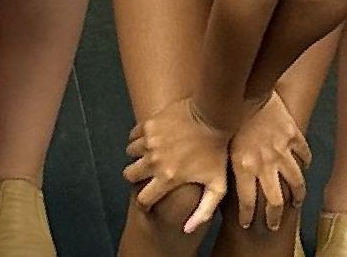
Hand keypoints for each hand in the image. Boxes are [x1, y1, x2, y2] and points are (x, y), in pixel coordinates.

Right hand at [123, 96, 230, 233]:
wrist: (211, 116)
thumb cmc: (216, 153)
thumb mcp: (217, 187)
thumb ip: (203, 211)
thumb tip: (187, 229)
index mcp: (167, 178)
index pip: (143, 198)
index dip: (145, 202)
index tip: (149, 200)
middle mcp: (153, 160)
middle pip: (129, 175)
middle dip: (136, 178)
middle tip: (147, 175)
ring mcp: (148, 140)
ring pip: (130, 154)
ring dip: (137, 157)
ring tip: (149, 156)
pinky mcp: (148, 124)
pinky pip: (133, 136)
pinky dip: (138, 140)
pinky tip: (149, 141)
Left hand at [229, 92, 310, 230]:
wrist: (241, 86)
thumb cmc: (225, 112)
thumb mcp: (221, 142)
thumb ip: (226, 164)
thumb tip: (220, 182)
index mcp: (244, 166)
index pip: (247, 202)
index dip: (248, 216)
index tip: (247, 223)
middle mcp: (265, 163)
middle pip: (275, 201)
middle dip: (273, 217)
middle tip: (273, 224)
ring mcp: (282, 150)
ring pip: (296, 182)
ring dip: (297, 195)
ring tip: (295, 201)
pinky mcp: (292, 134)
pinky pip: (304, 153)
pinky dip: (306, 161)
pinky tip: (305, 165)